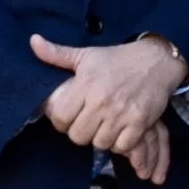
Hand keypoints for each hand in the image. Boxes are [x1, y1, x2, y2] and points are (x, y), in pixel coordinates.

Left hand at [31, 30, 184, 183]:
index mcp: (85, 84)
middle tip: (86, 123)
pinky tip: (119, 131)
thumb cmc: (116, 59)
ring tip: (102, 126)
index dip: (61, 121)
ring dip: (100, 138)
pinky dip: (120, 143)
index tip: (68, 117)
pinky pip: (122, 146)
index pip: (61, 117)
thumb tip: (33, 41)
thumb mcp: (85, 54)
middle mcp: (102, 100)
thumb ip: (57, 54)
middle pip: (78, 136)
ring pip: (100, 143)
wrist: (156, 61)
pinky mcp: (140, 122)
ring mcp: (122, 113)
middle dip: (80, 132)